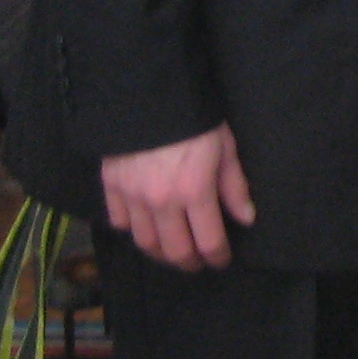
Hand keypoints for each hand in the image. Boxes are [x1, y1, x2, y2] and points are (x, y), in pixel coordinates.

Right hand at [100, 124, 255, 271]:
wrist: (146, 95)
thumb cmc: (195, 118)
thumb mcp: (225, 147)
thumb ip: (234, 187)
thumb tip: (246, 219)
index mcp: (194, 192)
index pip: (208, 242)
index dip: (218, 257)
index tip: (222, 260)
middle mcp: (161, 203)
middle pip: (175, 251)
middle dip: (190, 263)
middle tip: (198, 263)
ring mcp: (132, 197)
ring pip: (144, 243)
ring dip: (161, 253)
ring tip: (173, 252)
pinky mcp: (111, 187)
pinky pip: (119, 222)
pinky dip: (133, 230)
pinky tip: (145, 227)